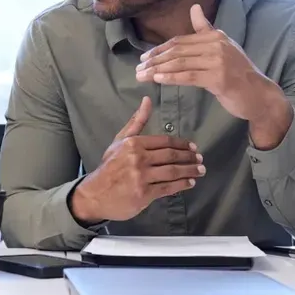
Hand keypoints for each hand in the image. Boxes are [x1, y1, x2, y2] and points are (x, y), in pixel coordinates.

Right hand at [69, 97, 203, 224]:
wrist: (95, 194)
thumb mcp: (120, 141)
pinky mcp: (144, 194)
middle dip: (189, 157)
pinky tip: (190, 183)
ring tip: (200, 171)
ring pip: (172, 171)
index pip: (164, 141)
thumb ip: (136, 122)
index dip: (182, 144)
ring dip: (189, 170)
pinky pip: (168, 188)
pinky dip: (181, 185)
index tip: (193, 147)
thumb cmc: (109, 167)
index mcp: (133, 143)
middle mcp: (138, 158)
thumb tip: (148, 100)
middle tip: (200, 159)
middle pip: (171, 156)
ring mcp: (141, 177)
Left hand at [135, 4, 292, 148]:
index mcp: (215, 36)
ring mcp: (218, 61)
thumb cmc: (239, 73)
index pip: (181, 40)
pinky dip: (171, 77)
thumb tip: (194, 7)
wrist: (259, 95)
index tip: (144, 58)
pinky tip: (158, 80)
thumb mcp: (223, 48)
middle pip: (178, 50)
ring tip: (142, 76)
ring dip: (157, 70)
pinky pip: (189, 77)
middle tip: (138, 68)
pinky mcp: (218, 78)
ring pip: (180, 63)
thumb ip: (206, 29)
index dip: (160, 49)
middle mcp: (217, 45)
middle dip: (155, 60)